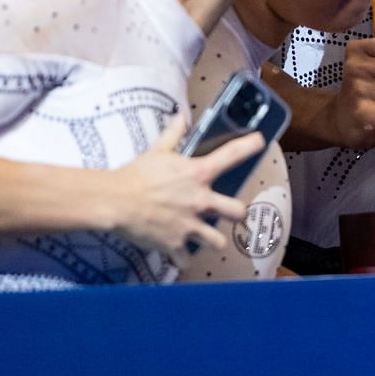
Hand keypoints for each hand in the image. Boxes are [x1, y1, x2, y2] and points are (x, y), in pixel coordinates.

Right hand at [103, 114, 260, 254]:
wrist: (115, 201)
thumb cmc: (136, 175)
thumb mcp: (157, 151)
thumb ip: (173, 134)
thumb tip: (180, 115)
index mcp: (198, 174)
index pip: (232, 155)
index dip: (250, 146)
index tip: (259, 141)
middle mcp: (201, 201)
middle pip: (238, 212)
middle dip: (238, 214)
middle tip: (232, 214)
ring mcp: (189, 225)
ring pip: (217, 242)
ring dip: (212, 241)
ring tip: (206, 238)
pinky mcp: (175, 243)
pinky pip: (186, 259)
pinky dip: (183, 259)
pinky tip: (180, 255)